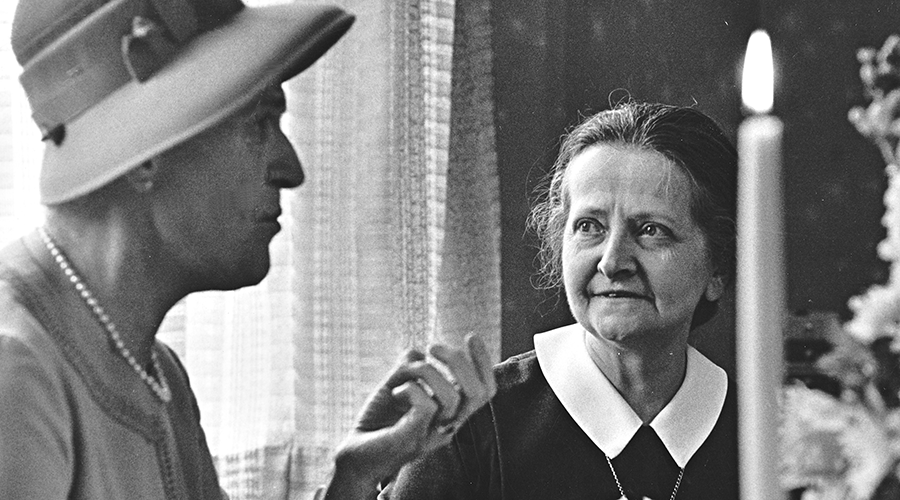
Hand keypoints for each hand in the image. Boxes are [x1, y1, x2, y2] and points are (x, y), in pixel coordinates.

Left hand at [322, 334, 495, 498]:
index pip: (485, 391)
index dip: (484, 362)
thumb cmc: (378, 421)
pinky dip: (410, 388)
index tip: (472, 336)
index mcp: (450, 413)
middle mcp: (447, 426)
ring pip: (451, 396)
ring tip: (404, 373)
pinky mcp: (414, 439)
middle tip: (434, 347)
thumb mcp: (398, 386)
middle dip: (459, 361)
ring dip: (427, 371)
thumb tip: (418, 352)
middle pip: (476, 393)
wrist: (354, 454)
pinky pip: (426, 406)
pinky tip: (395, 391)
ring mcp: (432, 435)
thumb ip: (412, 368)